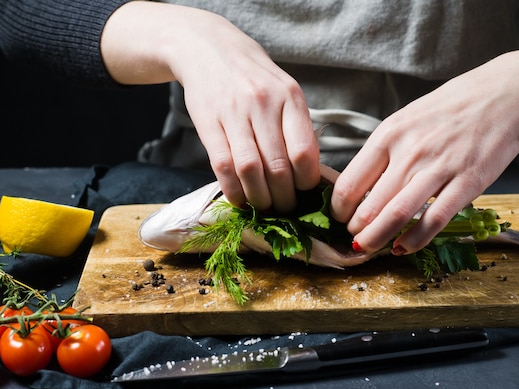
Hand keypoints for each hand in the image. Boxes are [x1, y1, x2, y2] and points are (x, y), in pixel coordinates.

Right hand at [101, 2, 319, 211]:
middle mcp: (263, 104)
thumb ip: (297, 127)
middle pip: (277, 166)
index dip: (306, 181)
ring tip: (265, 208)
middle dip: (284, 198)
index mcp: (290, 97)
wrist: (209, 49)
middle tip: (285, 209)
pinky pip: (222, 166)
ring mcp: (233, 113)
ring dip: (259, 198)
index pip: (304, 151)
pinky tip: (240, 199)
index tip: (304, 192)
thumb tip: (310, 174)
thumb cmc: (255, 78)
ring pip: (250, 170)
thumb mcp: (285, 91)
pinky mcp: (208, 123)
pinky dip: (233, 190)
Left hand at [331, 50, 518, 254]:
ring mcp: (439, 168)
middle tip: (353, 239)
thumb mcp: (408, 118)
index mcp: (389, 134)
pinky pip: (434, 220)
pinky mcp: (468, 182)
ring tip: (368, 249)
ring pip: (396, 215)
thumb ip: (385, 150)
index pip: (350, 182)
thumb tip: (362, 185)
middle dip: (355, 230)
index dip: (339, 209)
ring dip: (377, 239)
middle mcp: (409, 151)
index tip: (340, 218)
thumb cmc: (454, 106)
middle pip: (368, 205)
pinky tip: (404, 247)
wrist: (507, 94)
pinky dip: (415, 240)